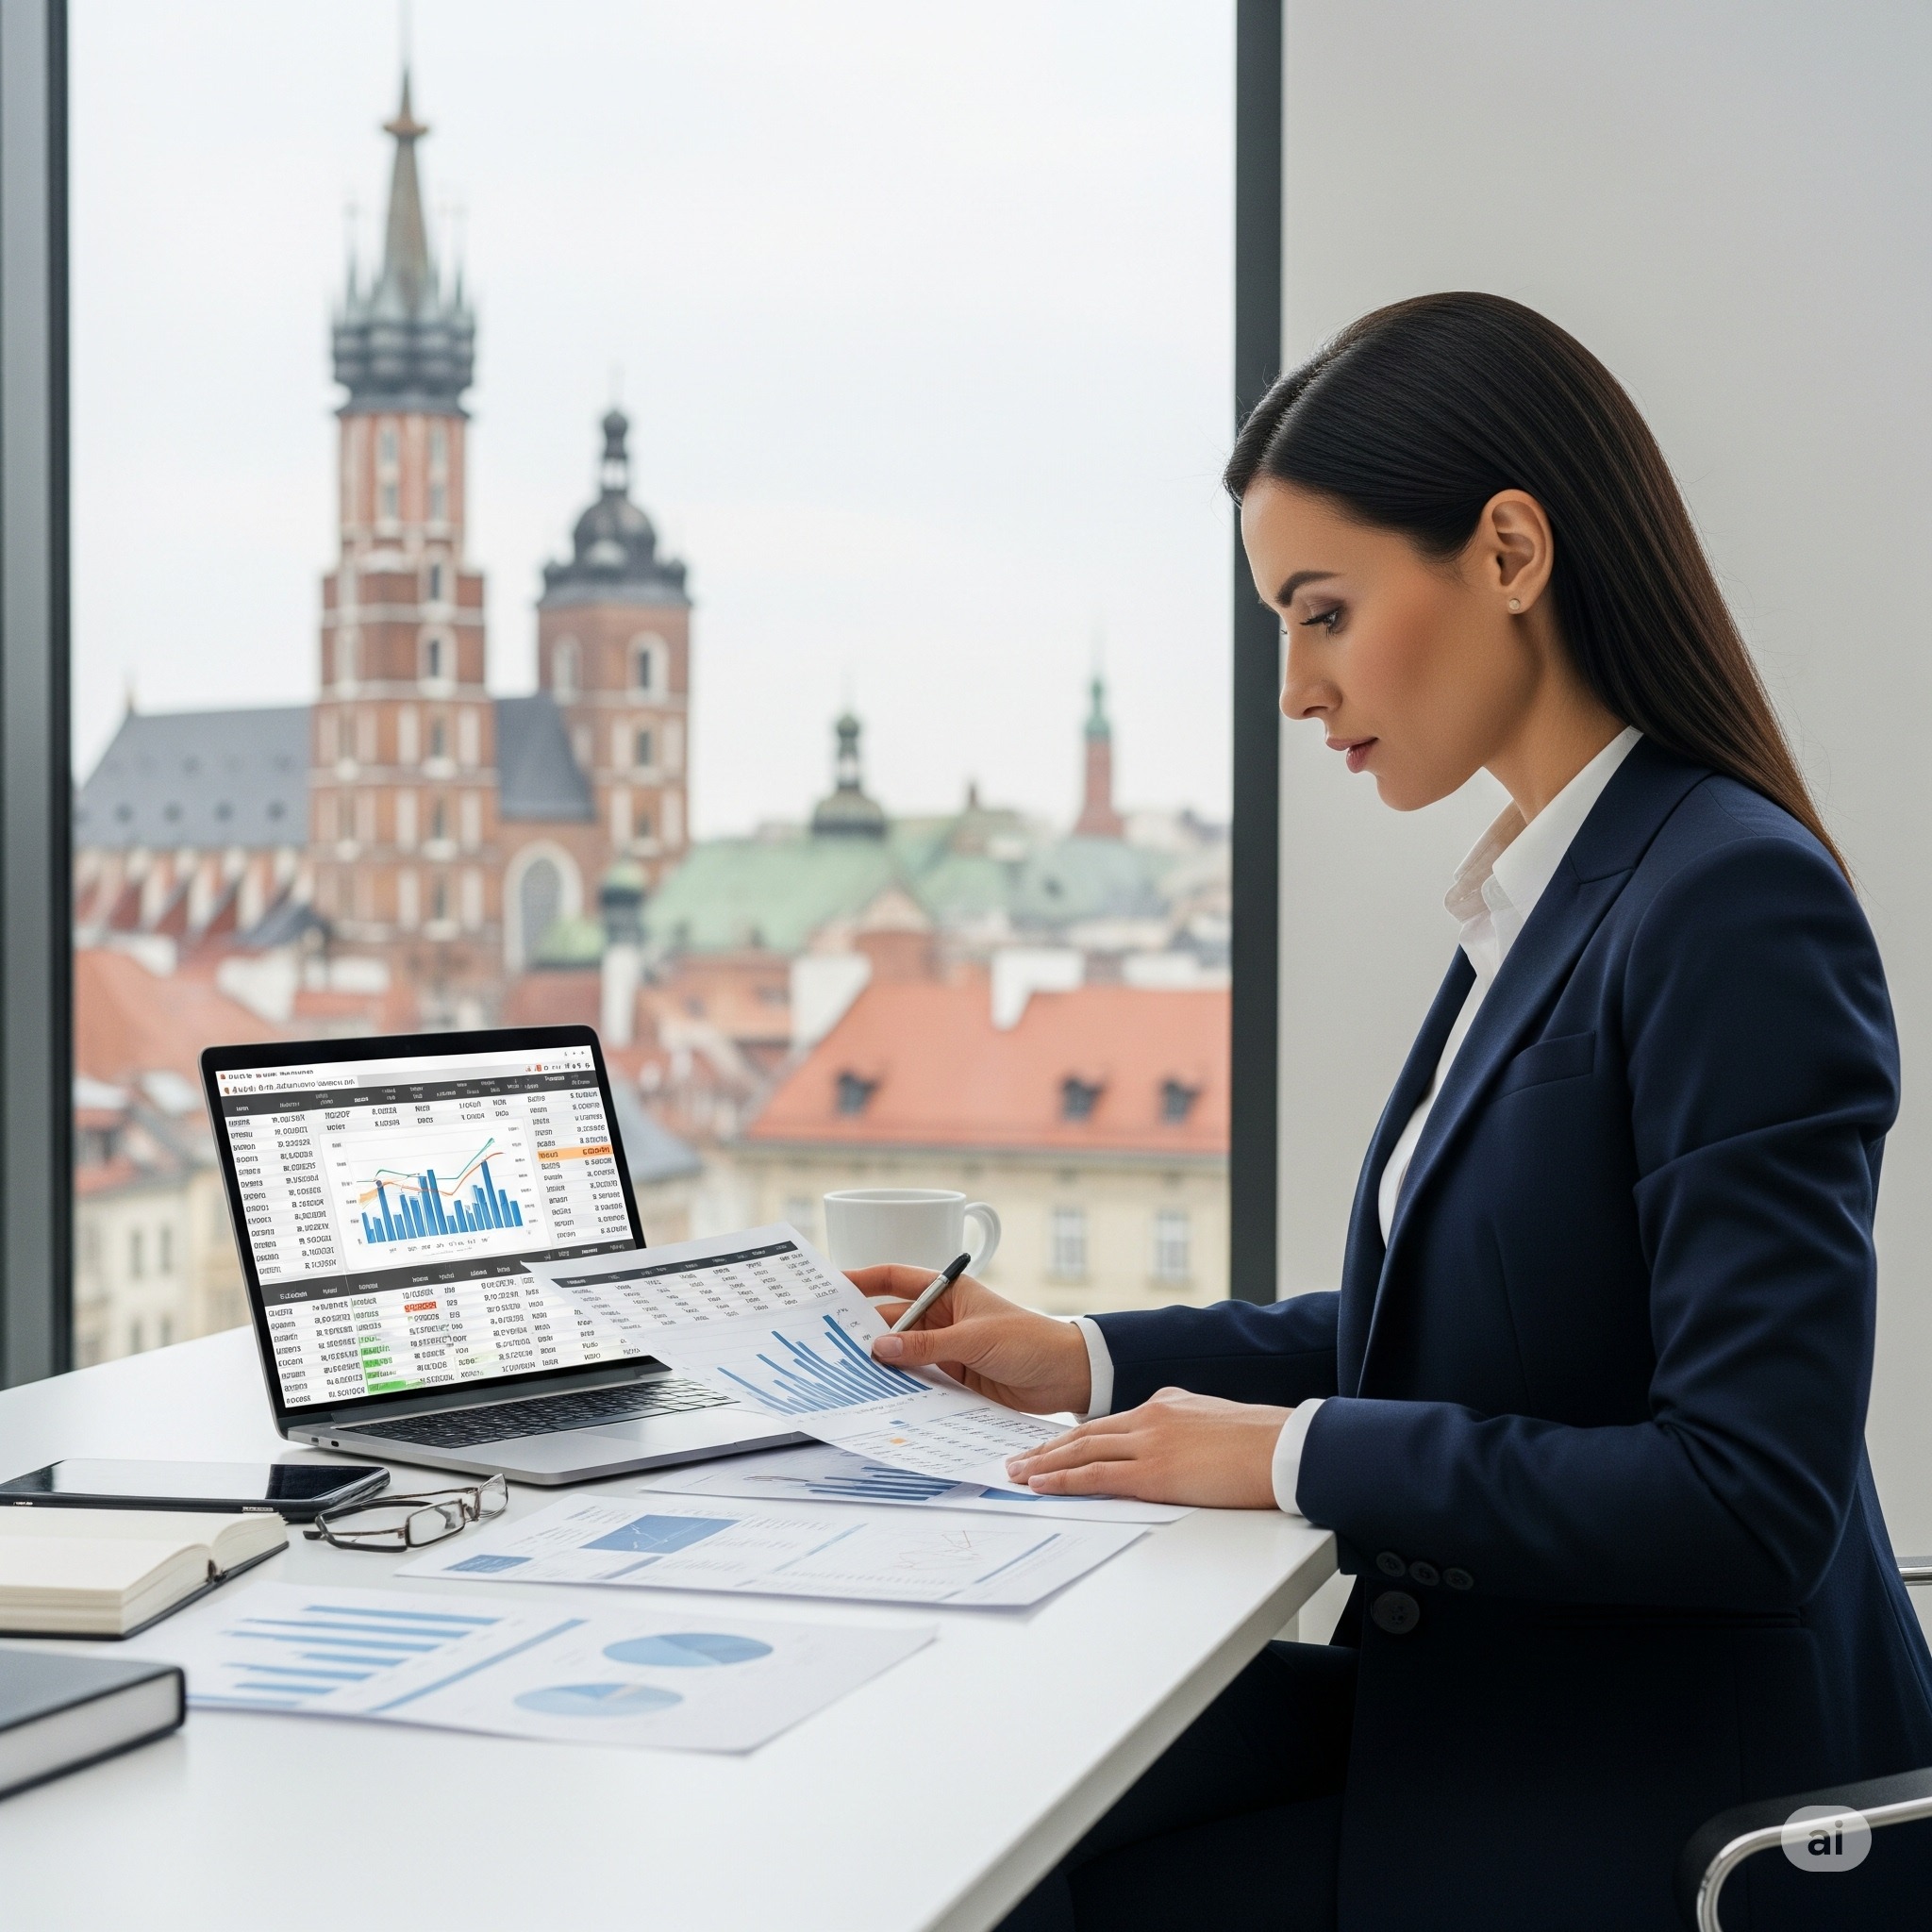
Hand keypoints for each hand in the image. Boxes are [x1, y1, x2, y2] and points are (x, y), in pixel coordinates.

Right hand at [848, 1265, 1092, 1416]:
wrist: (1066, 1376)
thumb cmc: (1029, 1341)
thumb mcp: (975, 1339)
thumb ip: (927, 1345)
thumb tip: (880, 1347)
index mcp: (948, 1292)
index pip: (896, 1279)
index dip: (863, 1280)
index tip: (831, 1286)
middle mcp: (942, 1318)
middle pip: (892, 1321)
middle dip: (863, 1330)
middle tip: (827, 1342)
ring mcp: (945, 1348)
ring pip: (901, 1352)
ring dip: (880, 1362)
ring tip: (846, 1372)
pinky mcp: (952, 1376)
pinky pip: (917, 1378)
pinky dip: (899, 1385)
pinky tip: (879, 1394)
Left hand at [1002, 1387, 1289, 1508]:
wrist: (1284, 1447)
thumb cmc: (1260, 1442)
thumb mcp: (1212, 1420)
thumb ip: (1183, 1425)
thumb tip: (1170, 1440)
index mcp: (1165, 1405)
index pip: (1107, 1422)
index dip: (1073, 1437)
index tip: (1050, 1446)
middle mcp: (1150, 1418)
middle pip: (1084, 1433)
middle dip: (1046, 1448)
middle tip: (1015, 1460)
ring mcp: (1149, 1443)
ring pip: (1082, 1451)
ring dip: (1043, 1463)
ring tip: (1015, 1473)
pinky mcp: (1154, 1473)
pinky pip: (1096, 1476)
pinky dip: (1062, 1479)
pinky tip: (1041, 1484)